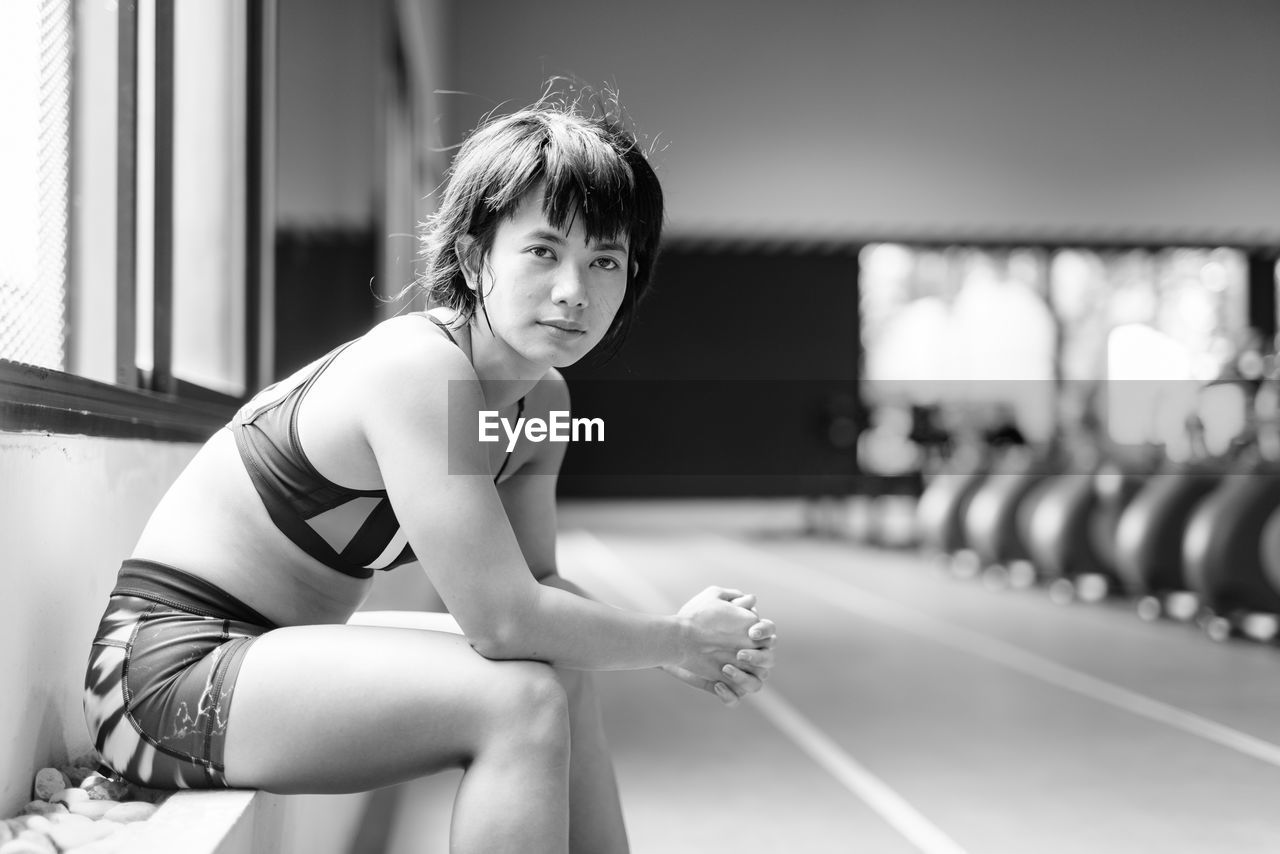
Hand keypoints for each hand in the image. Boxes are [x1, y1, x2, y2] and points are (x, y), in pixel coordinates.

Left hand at [669, 588, 776, 705]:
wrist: (672, 636)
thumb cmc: (694, 616)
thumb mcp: (710, 602)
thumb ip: (731, 599)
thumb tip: (752, 599)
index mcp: (751, 636)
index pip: (770, 634)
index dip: (765, 632)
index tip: (751, 633)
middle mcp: (749, 657)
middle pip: (769, 661)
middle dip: (758, 658)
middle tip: (739, 654)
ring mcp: (738, 674)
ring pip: (756, 684)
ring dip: (744, 678)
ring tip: (725, 669)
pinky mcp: (724, 688)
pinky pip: (735, 699)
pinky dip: (729, 695)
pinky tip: (717, 684)